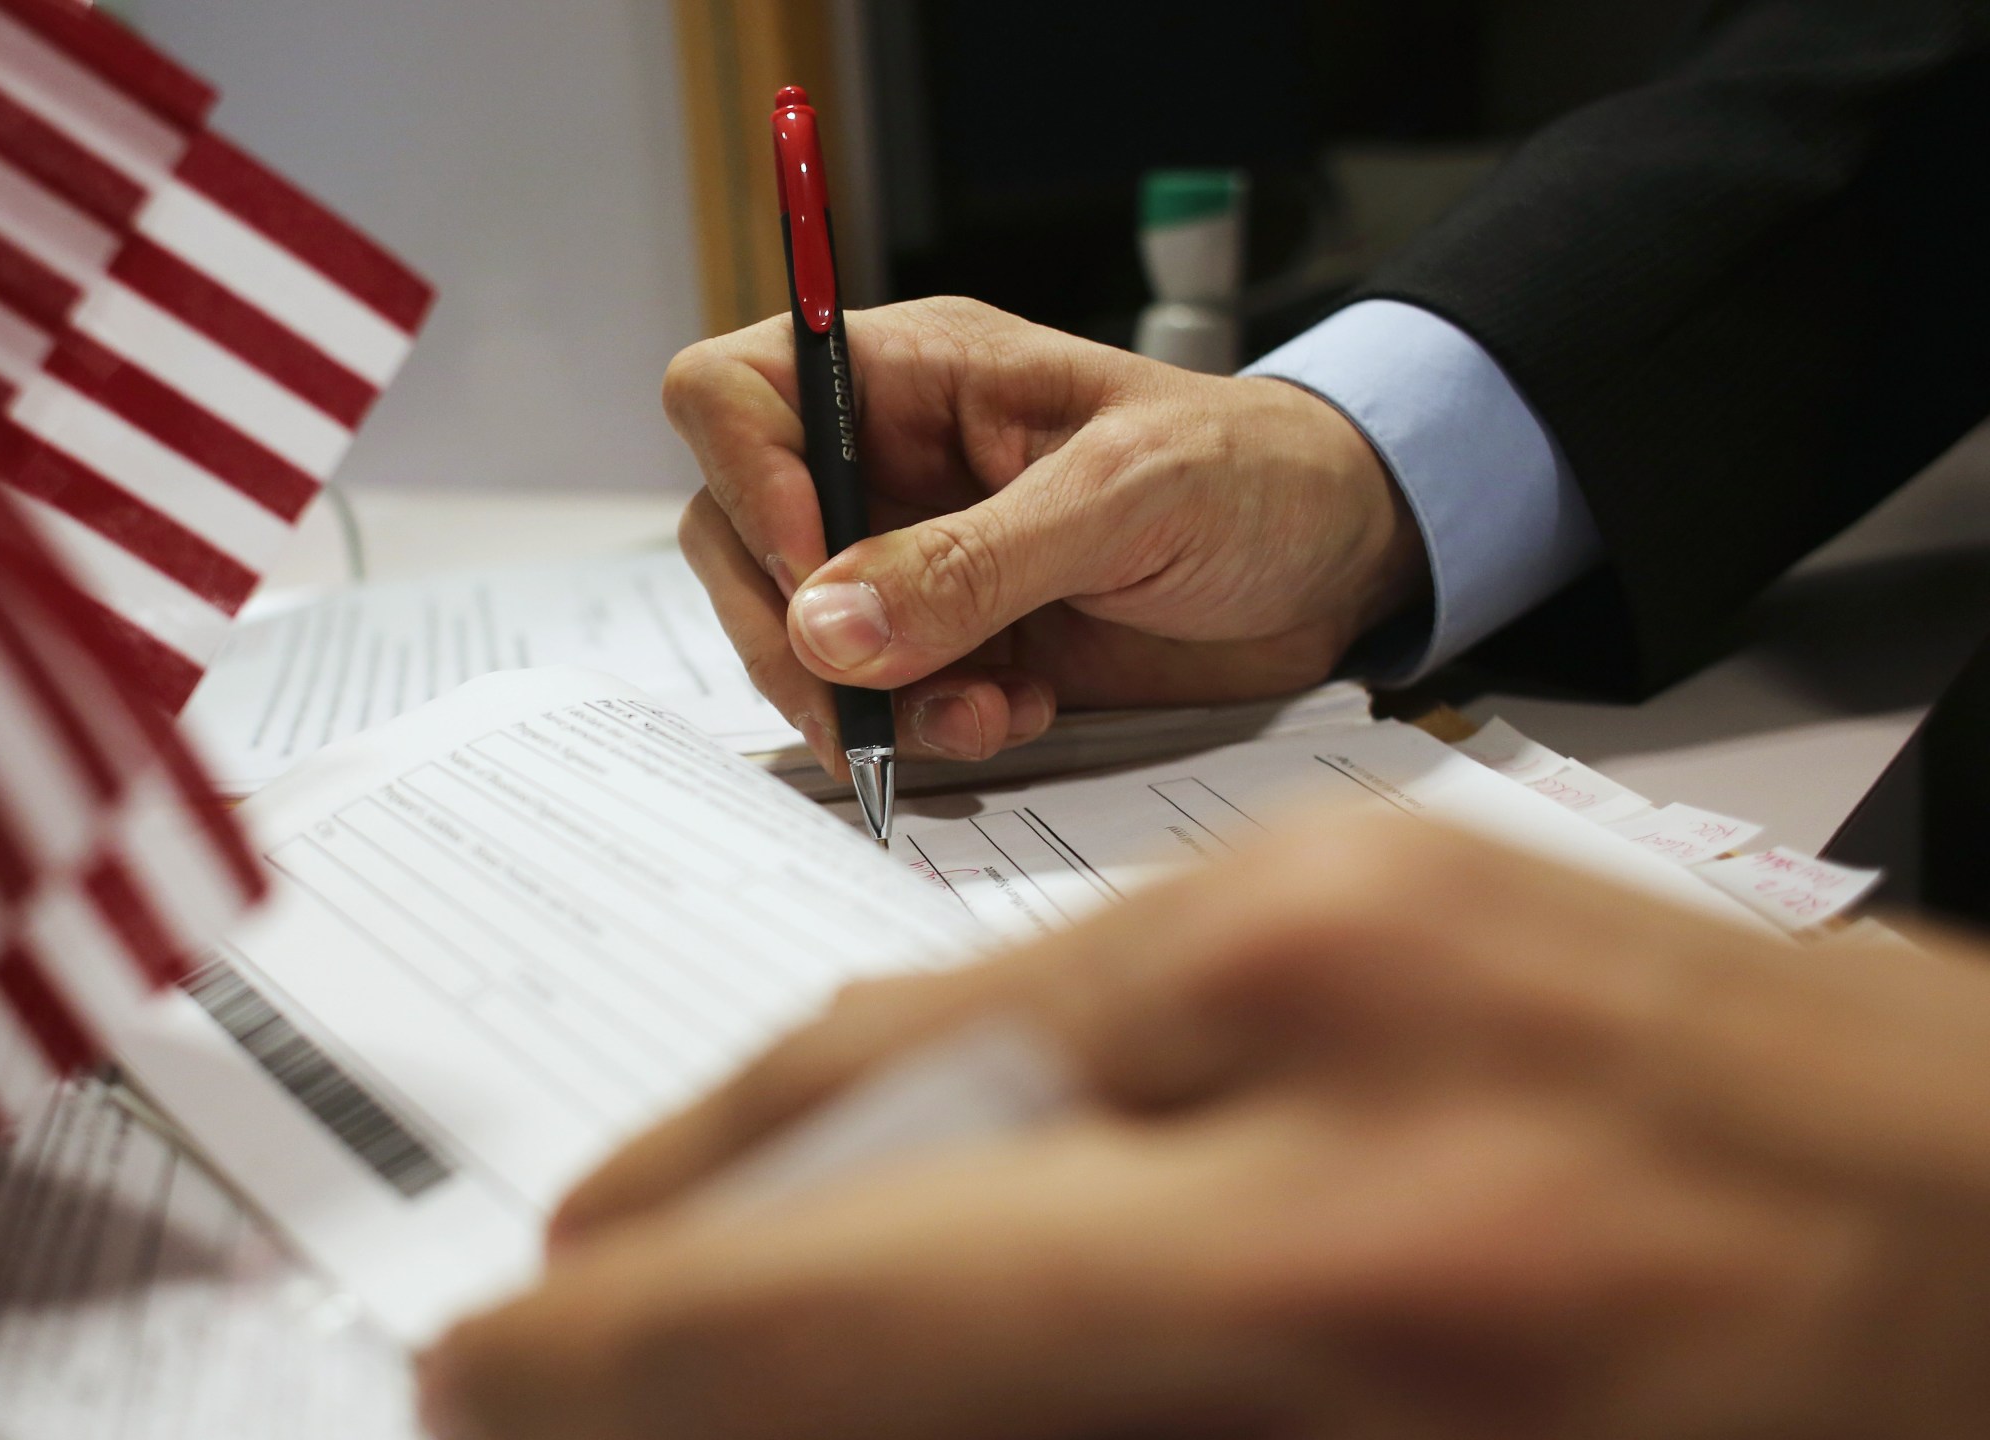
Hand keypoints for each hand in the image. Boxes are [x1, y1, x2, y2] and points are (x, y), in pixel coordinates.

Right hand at [422, 815, 1989, 1438]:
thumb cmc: (1829, 1415)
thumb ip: (1082, 1411)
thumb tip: (865, 1398)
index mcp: (1365, 1253)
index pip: (835, 1291)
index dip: (614, 1356)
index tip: (488, 1379)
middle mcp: (1337, 999)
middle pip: (847, 1104)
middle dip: (674, 1240)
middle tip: (566, 1340)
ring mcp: (1363, 889)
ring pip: (947, 1016)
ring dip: (817, 1159)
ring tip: (730, 1279)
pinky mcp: (1388, 861)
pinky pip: (1081, 979)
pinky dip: (974, 1092)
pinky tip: (946, 1186)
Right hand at [666, 297, 1423, 776]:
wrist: (1340, 564)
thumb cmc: (1255, 477)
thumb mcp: (1124, 498)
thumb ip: (972, 562)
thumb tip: (824, 625)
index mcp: (914, 374)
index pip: (737, 391)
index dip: (746, 480)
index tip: (811, 576)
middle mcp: (888, 460)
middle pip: (737, 532)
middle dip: (791, 631)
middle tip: (867, 701)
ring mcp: (908, 557)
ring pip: (794, 632)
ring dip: (865, 699)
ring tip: (981, 716)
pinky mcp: (948, 643)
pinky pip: (874, 698)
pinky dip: (923, 729)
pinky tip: (1012, 716)